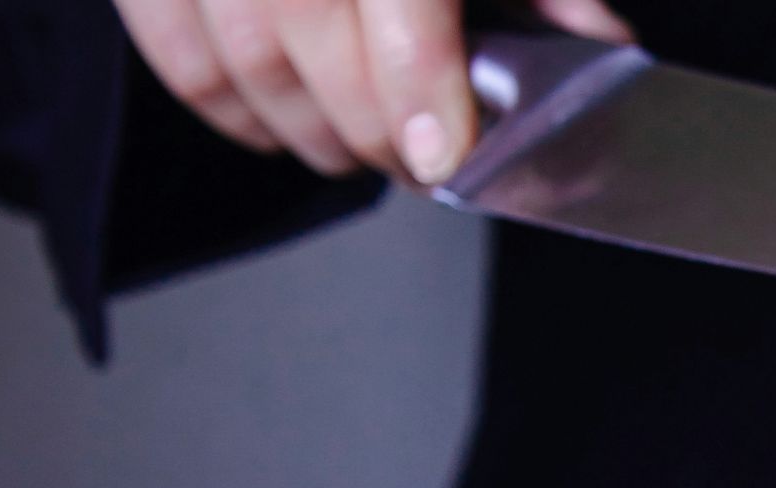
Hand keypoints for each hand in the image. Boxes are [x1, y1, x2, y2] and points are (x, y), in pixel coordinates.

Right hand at [113, 0, 635, 181]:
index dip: (415, 84)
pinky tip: (283, 122)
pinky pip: (174, 47)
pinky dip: (229, 104)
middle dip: (374, 128)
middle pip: (309, 36)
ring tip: (362, 149)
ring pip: (240, 55)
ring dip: (310, 129)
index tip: (442, 154)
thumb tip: (600, 40)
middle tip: (420, 163)